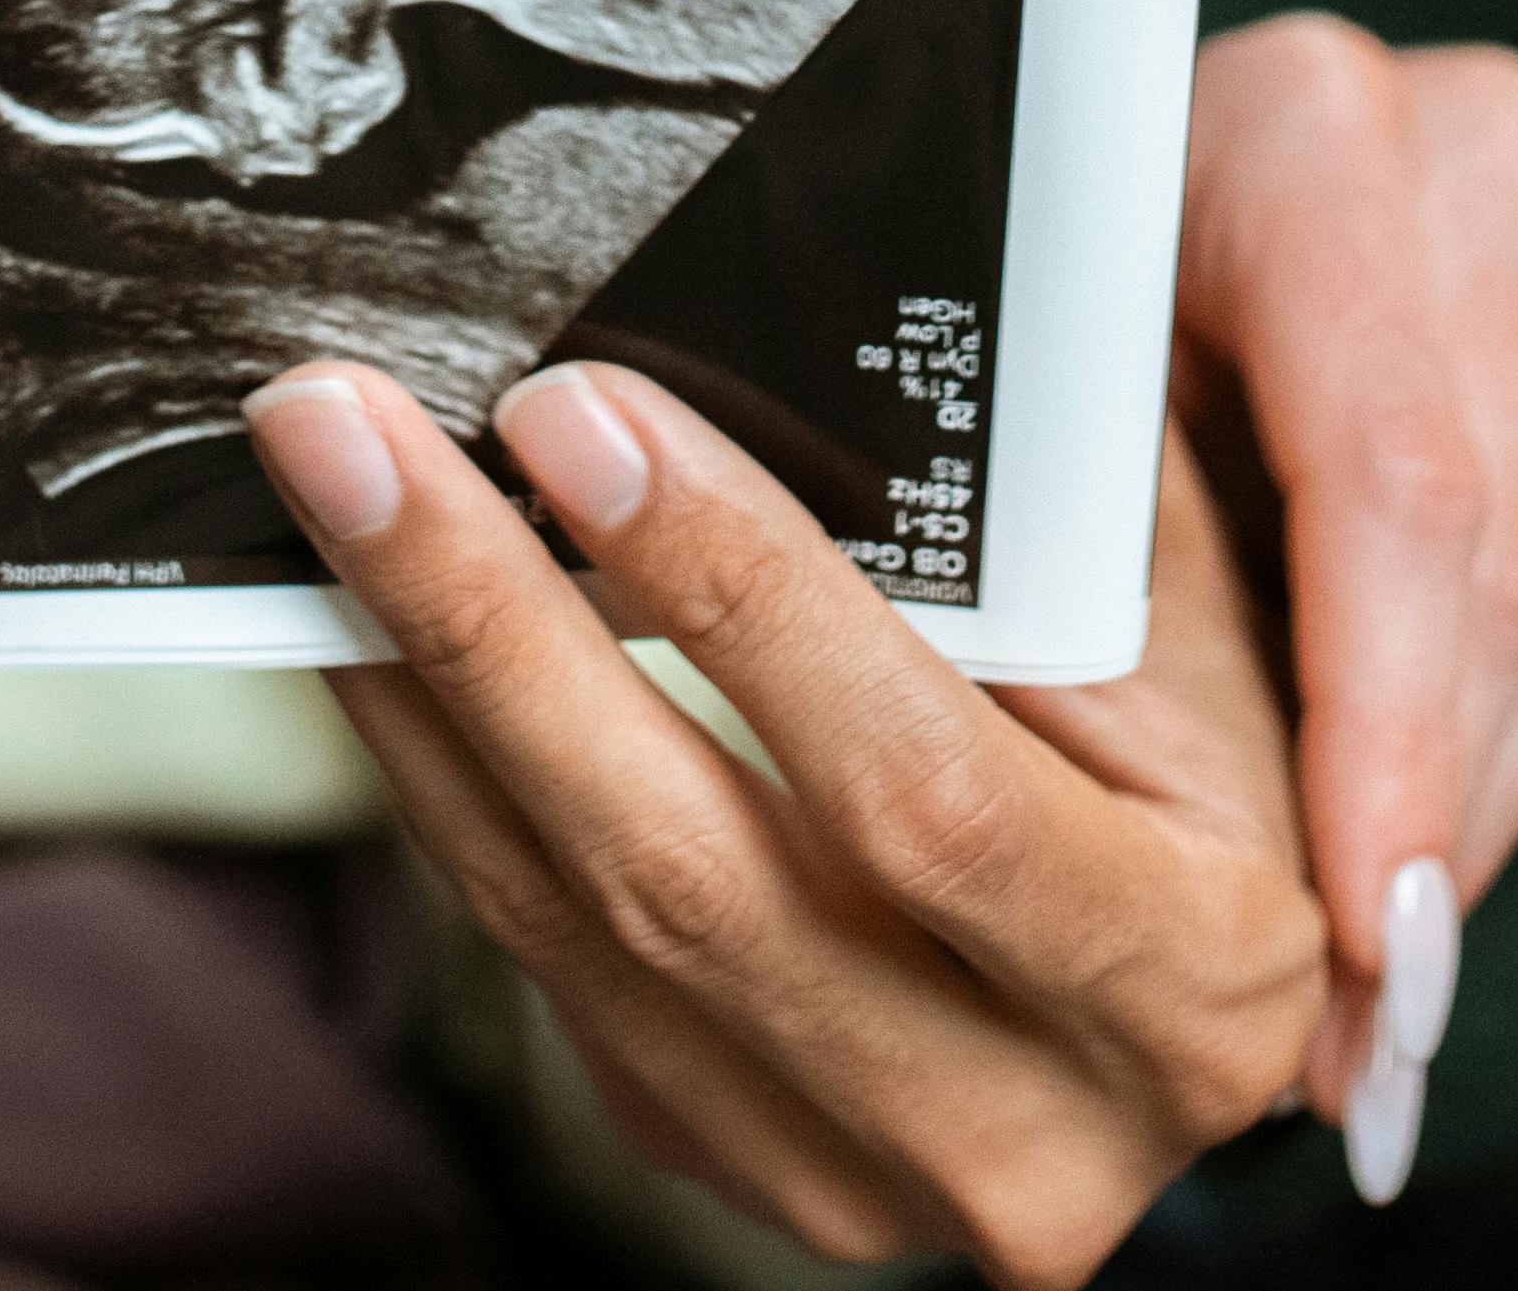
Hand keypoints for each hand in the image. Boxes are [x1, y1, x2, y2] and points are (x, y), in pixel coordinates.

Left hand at [250, 356, 1321, 1288]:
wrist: (1180, 946)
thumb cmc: (1192, 732)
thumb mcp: (1177, 615)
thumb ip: (1018, 519)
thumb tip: (756, 339)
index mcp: (1192, 984)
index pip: (926, 795)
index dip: (742, 600)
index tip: (583, 414)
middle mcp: (1030, 1135)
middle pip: (699, 880)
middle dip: (497, 626)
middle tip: (350, 432)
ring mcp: (860, 1179)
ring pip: (582, 933)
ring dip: (424, 694)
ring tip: (325, 502)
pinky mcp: (729, 1159)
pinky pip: (543, 967)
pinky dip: (445, 784)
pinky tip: (379, 639)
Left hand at [1175, 14, 1517, 1183]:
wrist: (1164, 214)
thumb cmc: (1062, 337)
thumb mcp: (1030, 411)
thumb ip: (1085, 548)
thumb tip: (1104, 785)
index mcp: (1292, 127)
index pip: (1398, 472)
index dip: (1388, 721)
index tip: (1364, 932)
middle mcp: (1473, 135)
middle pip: (1517, 557)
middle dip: (1437, 810)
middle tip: (1366, 1012)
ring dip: (1506, 800)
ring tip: (1395, 934)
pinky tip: (1475, 800)